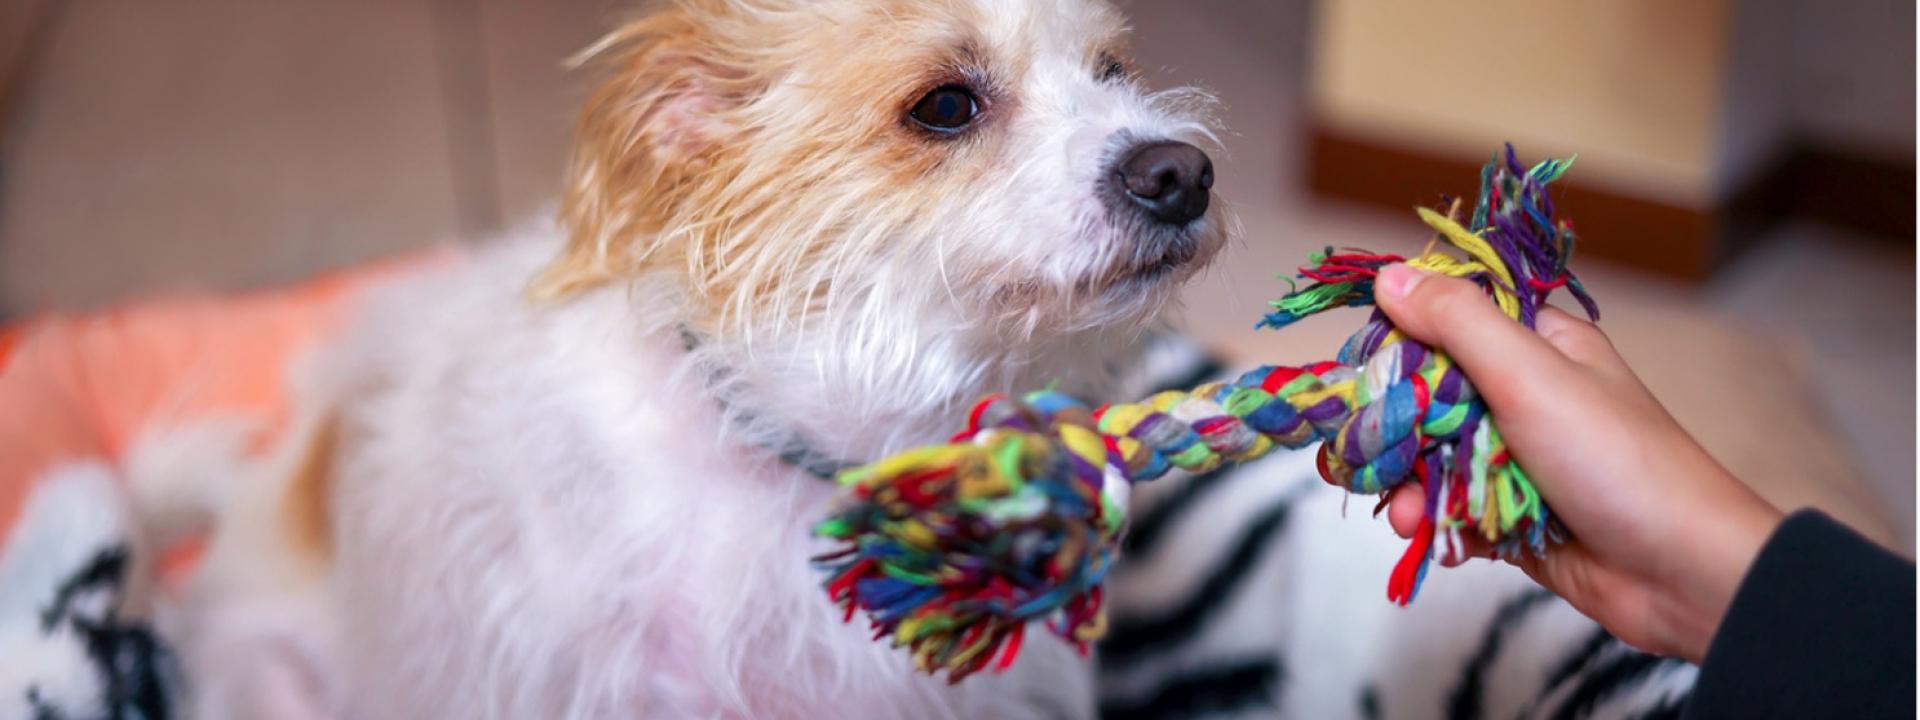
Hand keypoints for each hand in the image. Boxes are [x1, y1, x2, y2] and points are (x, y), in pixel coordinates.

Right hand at [1372, 264, 1783, 662]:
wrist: (1682, 572)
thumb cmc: (1618, 460)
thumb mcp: (1531, 376)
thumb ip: (1457, 323)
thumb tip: (1389, 275)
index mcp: (1537, 346)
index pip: (1446, 324)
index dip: (1396, 345)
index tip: (1358, 375)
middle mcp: (1526, 396)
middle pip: (1427, 398)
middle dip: (1393, 432)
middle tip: (1362, 458)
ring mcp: (1519, 459)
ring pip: (1433, 460)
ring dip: (1410, 487)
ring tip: (1404, 516)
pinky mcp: (1514, 517)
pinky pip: (1454, 511)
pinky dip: (1438, 525)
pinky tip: (1435, 538)